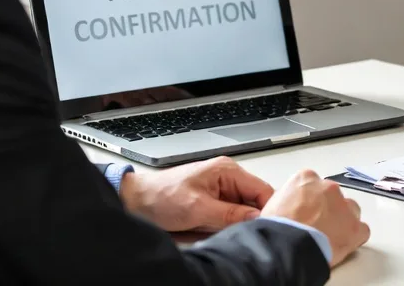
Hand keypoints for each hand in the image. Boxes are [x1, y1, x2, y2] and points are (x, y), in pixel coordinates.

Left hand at [120, 156, 271, 232]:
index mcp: (228, 171)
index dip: (267, 209)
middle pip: (254, 201)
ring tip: (217, 229)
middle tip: (237, 231)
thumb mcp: (198, 208)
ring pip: (242, 211)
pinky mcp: (214, 202)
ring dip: (234, 223)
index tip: (266, 226)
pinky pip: (230, 216)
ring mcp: (221, 190)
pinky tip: (213, 230)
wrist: (136, 201)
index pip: (262, 190)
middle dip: (248, 218)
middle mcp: (228, 178)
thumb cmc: (161, 196)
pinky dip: (225, 226)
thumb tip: (257, 217)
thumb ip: (230, 214)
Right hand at [262, 170, 369, 266]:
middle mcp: (328, 188)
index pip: (313, 185)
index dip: (309, 201)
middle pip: (332, 196)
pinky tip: (341, 245)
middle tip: (315, 226)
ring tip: (328, 237)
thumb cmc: (276, 228)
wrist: (287, 246)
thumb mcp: (272, 204)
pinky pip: (361, 230)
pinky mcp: (355, 227)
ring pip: (350, 210)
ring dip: (342, 221)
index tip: (305, 211)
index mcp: (306, 178)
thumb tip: (291, 207)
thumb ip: (288, 198)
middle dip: (327, 209)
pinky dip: (354, 237)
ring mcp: (344, 206)